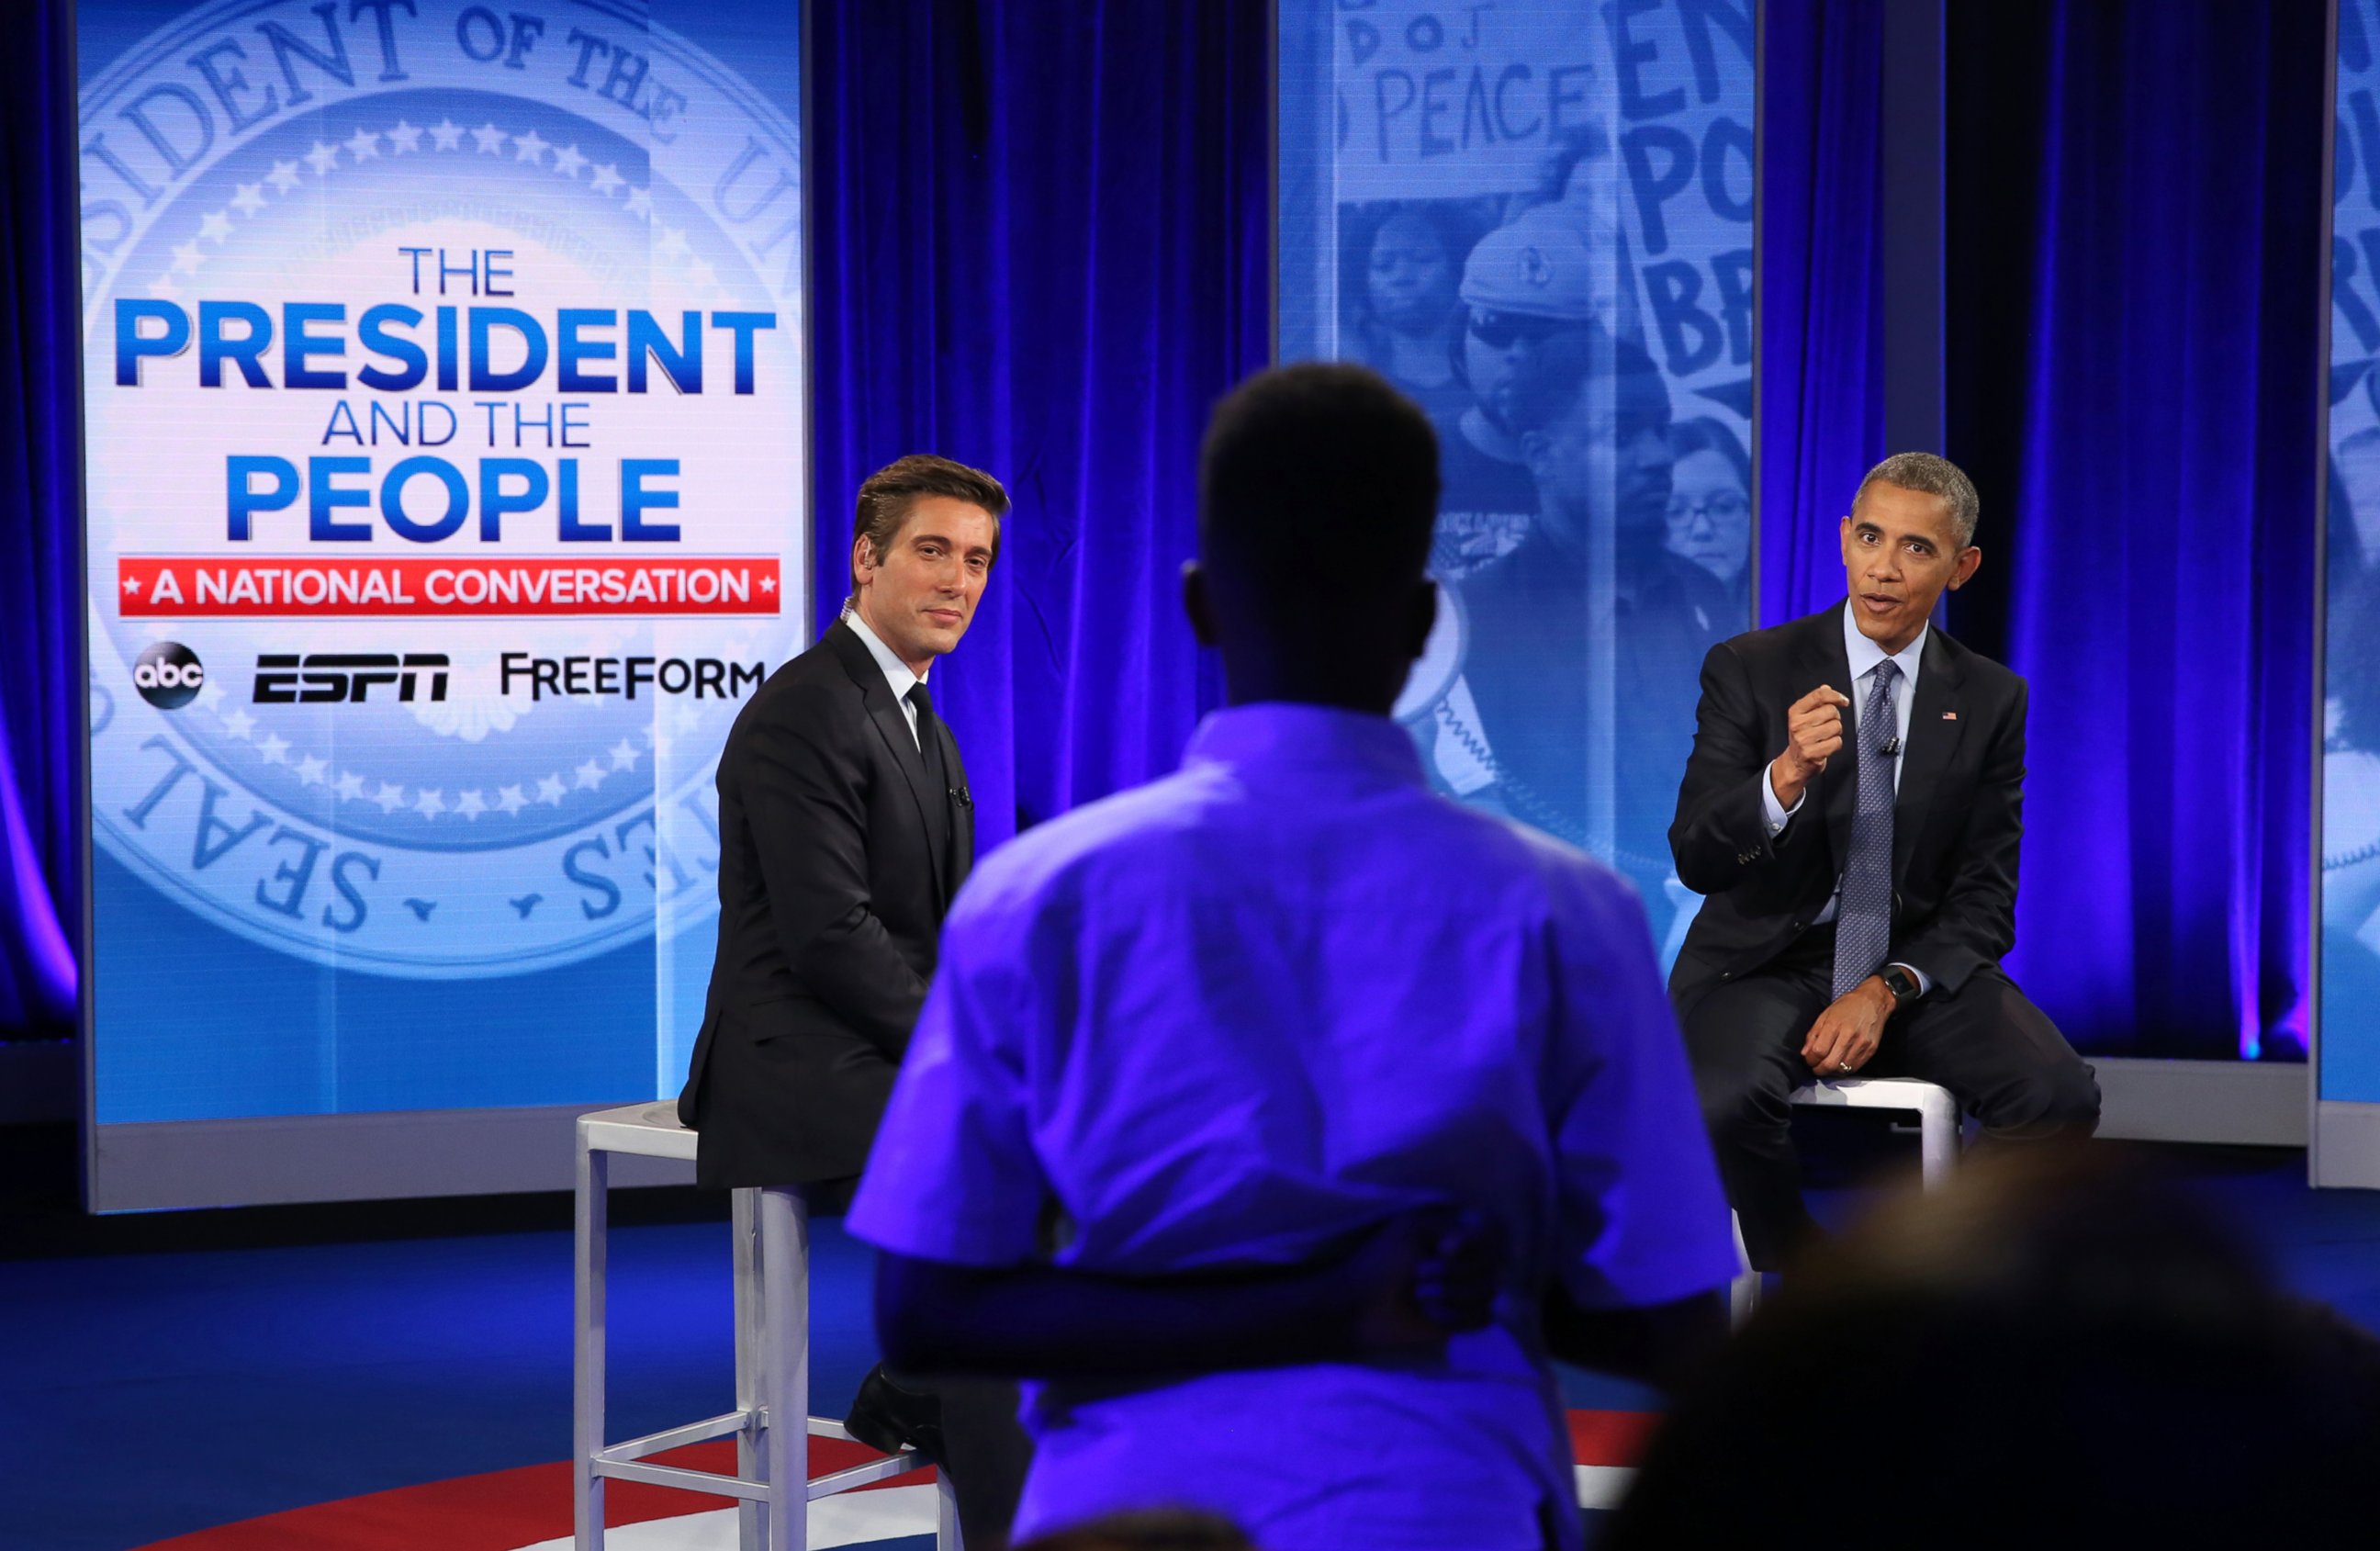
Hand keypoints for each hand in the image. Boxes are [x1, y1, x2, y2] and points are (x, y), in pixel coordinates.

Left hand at [1347, 1207, 1506, 1352]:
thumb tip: (1484, 1238)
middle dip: (1454, 1273)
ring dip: (1451, 1296)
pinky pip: (1482, 1318)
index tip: (1445, 1249)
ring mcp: (1465, 1292)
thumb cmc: (1379, 1263)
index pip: (1494, 1233)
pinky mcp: (1462, 1321)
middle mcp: (1465, 1262)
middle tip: (1418, 1275)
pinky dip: (1455, 1317)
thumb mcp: (1412, 1231)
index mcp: (1454, 1236)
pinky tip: (1430, 1316)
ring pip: (1488, 1293)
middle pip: (1492, 1266)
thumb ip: (1453, 1228)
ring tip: (1419, 1297)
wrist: (1359, 1308)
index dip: (1477, 1243)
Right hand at [1771, 685, 1850, 808]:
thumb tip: (1826, 688)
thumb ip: (1815, 701)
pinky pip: (1836, 742)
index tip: (1844, 701)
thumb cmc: (1803, 736)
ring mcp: (1804, 740)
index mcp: (1795, 712)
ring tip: (1826, 736)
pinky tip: (1826, 746)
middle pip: (1831, 711)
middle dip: (1835, 718)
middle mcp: (1797, 724)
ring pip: (1836, 727)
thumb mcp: (1804, 716)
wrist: (1795, 762)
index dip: (1835, 696)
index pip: (1819, 695)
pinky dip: (1835, 744)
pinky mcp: (1812, 753)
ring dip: (1836, 732)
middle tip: (1828, 725)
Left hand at [1800, 976, 1894, 1074]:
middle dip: (1819, 1069)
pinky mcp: (1870, 1050)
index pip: (1818, 1051)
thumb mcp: (1825, 1015)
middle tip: (1816, 1066)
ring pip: (1842, 1069)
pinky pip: (1854, 1068)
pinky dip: (1844, 1070)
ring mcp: (1861, 1044)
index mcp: (1834, 1025)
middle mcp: (1849, 1035)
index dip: (1810, 1059)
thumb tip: (1805, 1052)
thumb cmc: (1848, 1006)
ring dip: (1831, 1071)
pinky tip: (1840, 1063)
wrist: (1873, 1001)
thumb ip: (1813, 1035)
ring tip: (1828, 1065)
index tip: (1809, 1059)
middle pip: (1830, 1064)